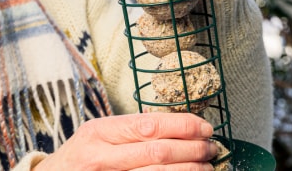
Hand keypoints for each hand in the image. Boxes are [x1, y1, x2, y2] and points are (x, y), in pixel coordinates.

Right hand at [33, 112, 216, 170]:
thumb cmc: (79, 159)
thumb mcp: (97, 136)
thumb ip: (128, 131)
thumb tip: (175, 126)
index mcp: (99, 132)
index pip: (149, 125)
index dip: (183, 126)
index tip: (204, 127)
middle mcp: (100, 156)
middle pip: (158, 151)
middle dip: (192, 149)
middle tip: (212, 148)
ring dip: (189, 170)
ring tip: (206, 167)